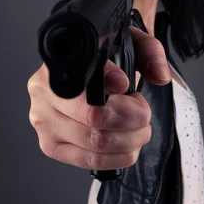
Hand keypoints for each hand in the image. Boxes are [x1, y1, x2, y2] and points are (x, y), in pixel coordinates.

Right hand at [27, 26, 171, 169]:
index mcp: (58, 62)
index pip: (82, 78)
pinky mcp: (51, 146)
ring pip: (95, 142)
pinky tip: (127, 146)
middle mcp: (44, 92)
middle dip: (132, 119)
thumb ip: (149, 52)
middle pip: (94, 117)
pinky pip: (89, 160)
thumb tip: (159, 76)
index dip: (109, 84)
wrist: (82, 75)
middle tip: (143, 113)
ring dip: (129, 140)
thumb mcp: (128, 43)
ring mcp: (44, 121)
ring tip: (138, 129)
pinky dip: (117, 157)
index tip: (127, 85)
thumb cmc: (104, 61)